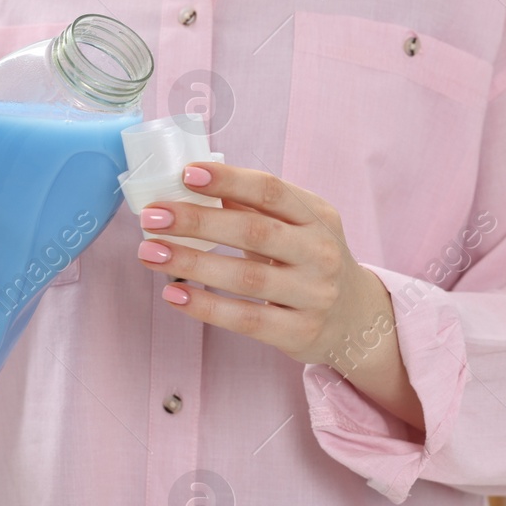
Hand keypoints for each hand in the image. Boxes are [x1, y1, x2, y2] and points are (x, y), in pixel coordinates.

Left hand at [136, 163, 424, 428]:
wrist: (355, 319)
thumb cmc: (311, 263)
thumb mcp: (298, 228)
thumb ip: (255, 209)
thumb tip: (194, 185)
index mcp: (318, 217)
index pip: (271, 190)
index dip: (229, 180)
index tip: (186, 174)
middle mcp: (320, 253)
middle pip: (254, 232)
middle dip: (198, 222)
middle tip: (154, 216)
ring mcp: (313, 294)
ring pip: (246, 277)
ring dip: (192, 263)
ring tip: (150, 253)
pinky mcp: (299, 331)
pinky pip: (246, 318)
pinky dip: (206, 306)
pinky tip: (174, 294)